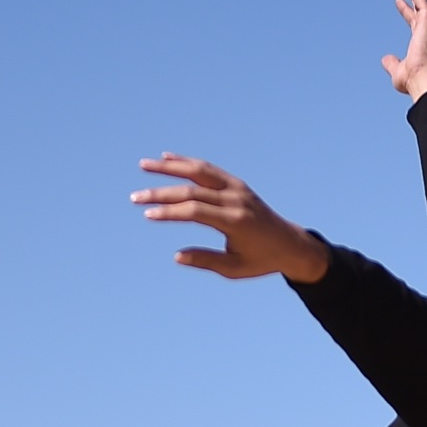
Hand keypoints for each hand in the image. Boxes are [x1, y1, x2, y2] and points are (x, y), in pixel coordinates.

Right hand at [131, 156, 328, 281]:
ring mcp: (237, 188)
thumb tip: (177, 256)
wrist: (291, 244)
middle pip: (192, 190)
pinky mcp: (236, 184)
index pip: (195, 211)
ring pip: (199, 170)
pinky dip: (187, 162)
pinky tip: (167, 158)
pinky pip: (209, 169)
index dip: (169, 212)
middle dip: (161, 193)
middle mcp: (235, 200)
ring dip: (170, 166)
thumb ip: (206, 261)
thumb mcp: (235, 268)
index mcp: (235, 221)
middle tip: (135, 198)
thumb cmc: (262, 260)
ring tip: (144, 165)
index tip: (147, 214)